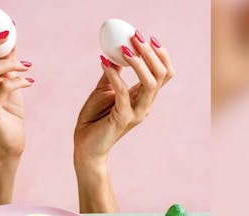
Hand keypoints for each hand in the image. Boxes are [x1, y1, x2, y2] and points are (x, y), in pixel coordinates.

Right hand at [0, 9, 33, 156]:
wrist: (10, 142)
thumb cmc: (8, 110)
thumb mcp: (8, 80)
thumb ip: (6, 59)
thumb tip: (11, 32)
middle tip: (6, 34)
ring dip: (11, 64)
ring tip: (26, 68)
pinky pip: (4, 86)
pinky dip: (20, 80)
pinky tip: (30, 83)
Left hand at [73, 31, 173, 212]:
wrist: (84, 146)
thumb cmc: (94, 119)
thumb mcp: (105, 90)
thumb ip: (114, 73)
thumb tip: (116, 50)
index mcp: (144, 97)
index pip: (164, 73)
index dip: (160, 54)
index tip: (147, 36)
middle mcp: (145, 105)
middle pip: (161, 75)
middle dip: (151, 52)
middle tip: (136, 36)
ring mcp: (136, 113)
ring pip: (150, 84)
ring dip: (138, 62)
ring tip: (124, 47)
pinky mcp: (122, 120)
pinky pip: (123, 93)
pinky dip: (115, 76)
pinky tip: (104, 63)